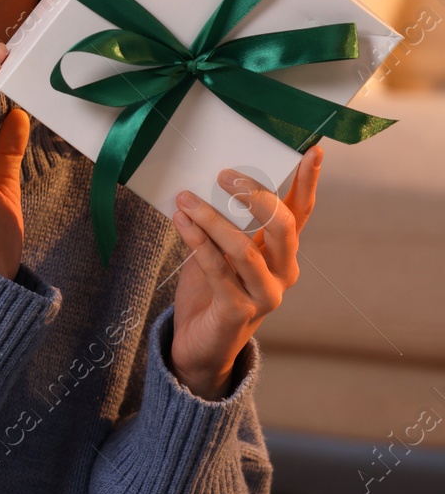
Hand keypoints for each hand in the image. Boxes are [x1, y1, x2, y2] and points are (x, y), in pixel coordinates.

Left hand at [168, 145, 320, 399]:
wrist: (199, 344)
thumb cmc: (211, 290)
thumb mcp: (219, 249)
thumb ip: (222, 222)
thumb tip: (205, 179)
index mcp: (282, 253)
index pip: (300, 212)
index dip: (307, 181)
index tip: (312, 150)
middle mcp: (282, 273)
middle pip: (282, 227)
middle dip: (255, 196)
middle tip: (224, 174)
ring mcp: (264, 294)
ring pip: (245, 248)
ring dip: (212, 219)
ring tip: (185, 198)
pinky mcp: (238, 311)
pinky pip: (217, 269)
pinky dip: (197, 241)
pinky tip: (181, 222)